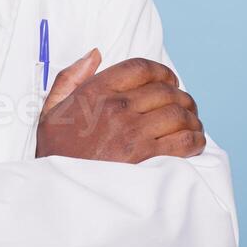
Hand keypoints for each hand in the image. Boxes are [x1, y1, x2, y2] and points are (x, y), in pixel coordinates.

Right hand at [36, 50, 205, 161]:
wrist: (57, 191)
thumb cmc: (55, 153)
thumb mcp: (51, 110)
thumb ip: (70, 78)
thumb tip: (95, 54)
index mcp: (96, 93)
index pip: (140, 68)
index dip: (161, 72)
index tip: (169, 80)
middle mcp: (117, 108)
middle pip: (165, 90)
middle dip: (180, 96)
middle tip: (184, 106)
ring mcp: (133, 132)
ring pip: (178, 113)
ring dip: (190, 117)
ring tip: (191, 124)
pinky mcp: (147, 157)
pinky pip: (184, 140)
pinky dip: (195, 139)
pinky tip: (194, 142)